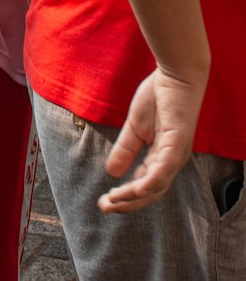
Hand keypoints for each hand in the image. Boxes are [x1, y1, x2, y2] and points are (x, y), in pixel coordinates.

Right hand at [99, 66, 206, 212]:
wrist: (176, 74)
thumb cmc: (159, 97)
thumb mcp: (135, 126)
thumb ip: (126, 148)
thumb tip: (111, 172)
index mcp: (162, 158)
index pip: (145, 187)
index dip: (125, 196)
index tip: (104, 201)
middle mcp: (171, 162)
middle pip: (150, 193)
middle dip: (127, 203)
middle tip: (103, 207)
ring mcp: (176, 155)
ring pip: (156, 186)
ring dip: (133, 196)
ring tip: (112, 200)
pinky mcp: (177, 145)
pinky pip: (163, 170)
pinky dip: (149, 182)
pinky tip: (134, 188)